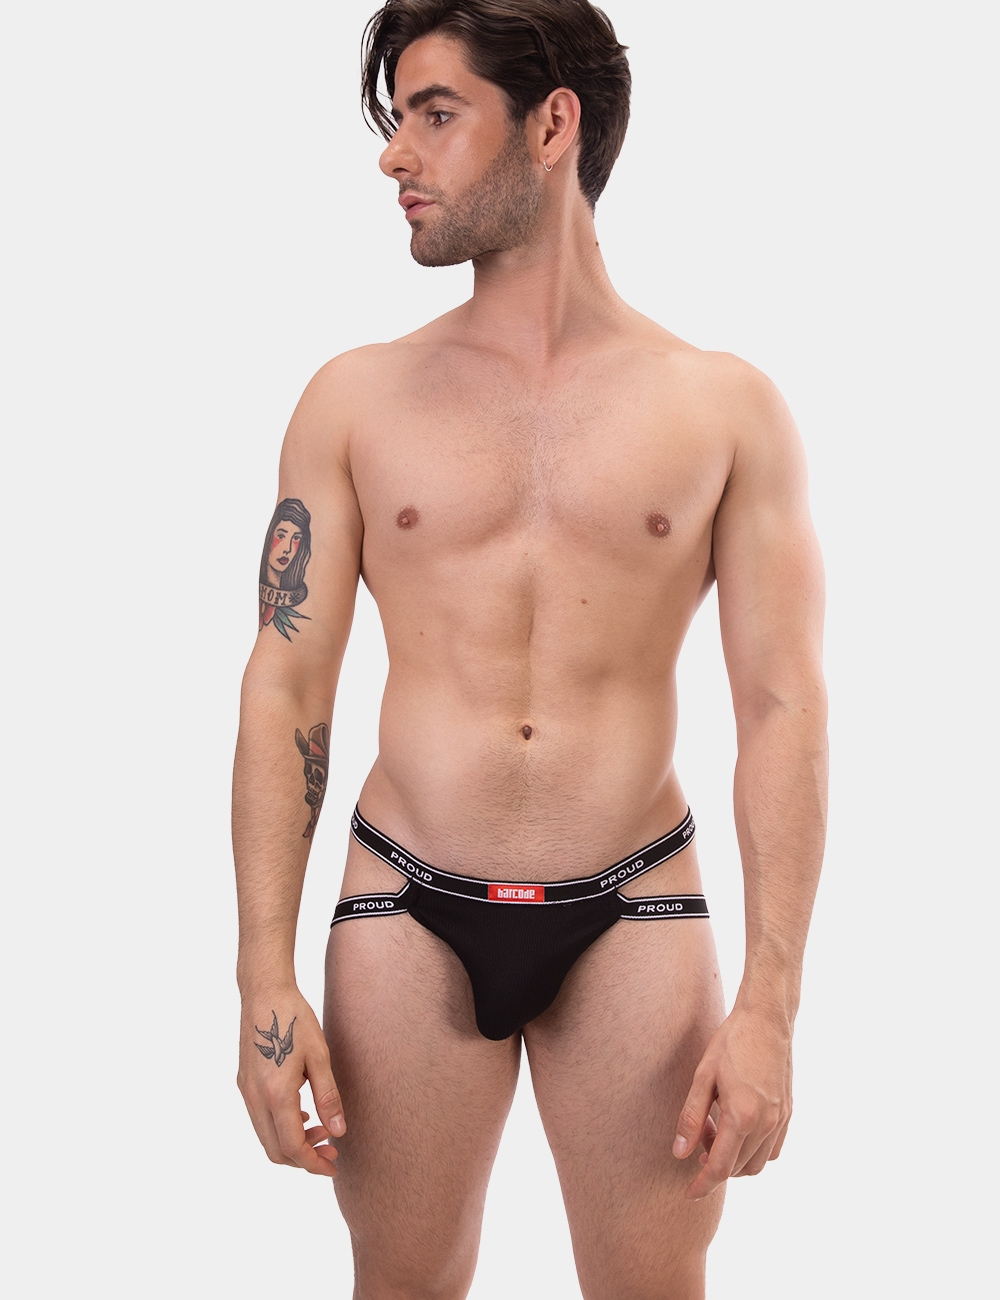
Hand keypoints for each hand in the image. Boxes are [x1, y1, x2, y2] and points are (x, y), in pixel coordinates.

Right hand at [238, 989, 345, 1175]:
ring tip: (322, 1132)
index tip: (334, 1165)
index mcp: (275, 1094)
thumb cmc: (295, 1020)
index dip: (313, 1163)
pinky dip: (280, 1129)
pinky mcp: (244, 1083)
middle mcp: (255, 1098)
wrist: (264, 993)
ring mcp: (246, 1092)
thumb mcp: (319, 1057)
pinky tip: (302, 1116)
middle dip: (304, 1159)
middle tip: (332, 1150)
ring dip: (292, 1144)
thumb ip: (328, 1097)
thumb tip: (339, 1132)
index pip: (292, 1147)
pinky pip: (260, 1120)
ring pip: (266, 1138)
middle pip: (275, 1150)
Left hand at [672, 1008, 791, 1198]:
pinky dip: (753, 1151)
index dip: (702, 1185)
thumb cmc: (731, 1042)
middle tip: (699, 1137)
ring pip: (758, 1164)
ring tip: (716, 1129)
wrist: (767, 1019)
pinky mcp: (788, 1113)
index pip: (721, 1168)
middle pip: (739, 1169)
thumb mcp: (703, 1077)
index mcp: (743, 1116)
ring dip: (735, 1160)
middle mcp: (767, 1124)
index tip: (688, 1193)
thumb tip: (679, 1153)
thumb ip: (691, 1118)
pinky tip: (737, 1127)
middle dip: (714, 1165)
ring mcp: (781, 1120)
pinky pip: (772, 1149)